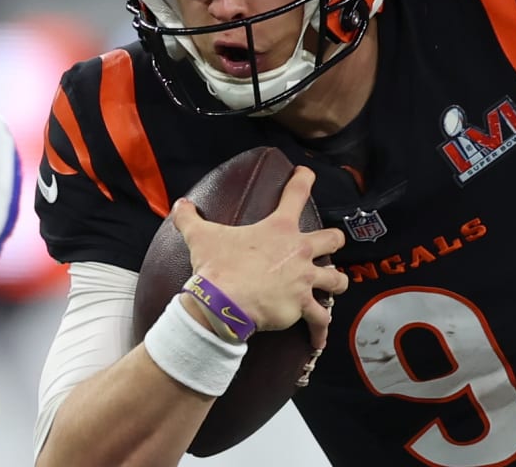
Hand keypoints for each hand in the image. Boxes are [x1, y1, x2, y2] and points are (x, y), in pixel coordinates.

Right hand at [174, 166, 348, 348]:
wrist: (223, 302)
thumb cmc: (216, 266)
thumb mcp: (200, 237)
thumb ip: (190, 218)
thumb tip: (179, 205)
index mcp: (279, 228)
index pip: (296, 194)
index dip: (304, 179)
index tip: (307, 174)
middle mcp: (299, 251)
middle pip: (332, 239)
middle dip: (334, 241)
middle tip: (330, 243)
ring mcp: (303, 280)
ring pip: (336, 280)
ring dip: (337, 283)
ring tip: (335, 287)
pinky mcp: (301, 306)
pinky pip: (320, 320)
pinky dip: (320, 331)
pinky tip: (319, 341)